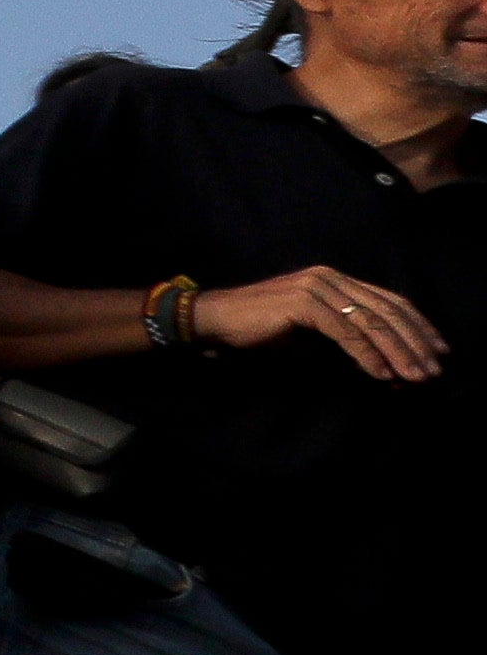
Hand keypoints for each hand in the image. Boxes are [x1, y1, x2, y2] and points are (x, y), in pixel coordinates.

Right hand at [202, 267, 447, 379]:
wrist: (215, 320)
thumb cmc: (262, 329)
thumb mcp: (314, 334)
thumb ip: (349, 341)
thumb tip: (388, 367)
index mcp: (335, 279)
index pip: (389, 300)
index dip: (418, 325)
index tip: (439, 350)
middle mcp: (330, 277)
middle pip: (387, 310)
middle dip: (415, 342)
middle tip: (434, 370)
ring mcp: (317, 287)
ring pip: (371, 321)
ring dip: (398, 353)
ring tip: (415, 377)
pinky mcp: (303, 302)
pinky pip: (346, 331)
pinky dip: (367, 355)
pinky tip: (382, 374)